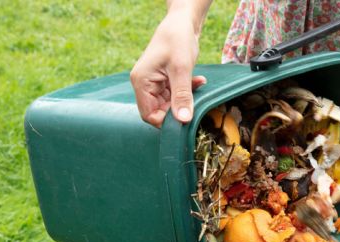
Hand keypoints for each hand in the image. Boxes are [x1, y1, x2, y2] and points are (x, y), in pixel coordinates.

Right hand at [130, 9, 207, 126]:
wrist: (182, 22)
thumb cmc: (177, 40)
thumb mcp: (181, 69)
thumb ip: (182, 95)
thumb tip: (183, 120)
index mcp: (141, 82)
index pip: (149, 115)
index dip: (166, 121)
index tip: (184, 118)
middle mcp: (144, 84)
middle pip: (159, 111)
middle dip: (179, 109)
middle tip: (195, 102)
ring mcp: (154, 82)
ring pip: (170, 103)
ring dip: (186, 98)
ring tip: (197, 84)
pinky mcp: (165, 80)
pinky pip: (175, 94)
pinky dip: (188, 90)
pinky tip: (199, 80)